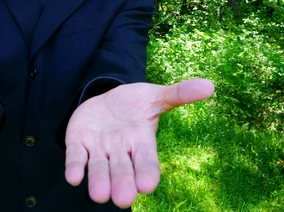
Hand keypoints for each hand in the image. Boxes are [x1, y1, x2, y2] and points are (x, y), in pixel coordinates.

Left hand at [64, 79, 214, 208]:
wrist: (107, 100)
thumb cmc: (135, 104)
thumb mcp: (155, 96)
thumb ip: (179, 94)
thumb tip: (210, 85)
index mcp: (141, 142)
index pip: (147, 160)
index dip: (147, 172)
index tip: (148, 185)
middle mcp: (121, 151)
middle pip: (123, 170)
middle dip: (122, 183)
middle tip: (123, 200)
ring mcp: (99, 149)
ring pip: (99, 169)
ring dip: (99, 181)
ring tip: (99, 195)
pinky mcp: (79, 143)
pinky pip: (76, 157)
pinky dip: (75, 167)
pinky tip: (73, 177)